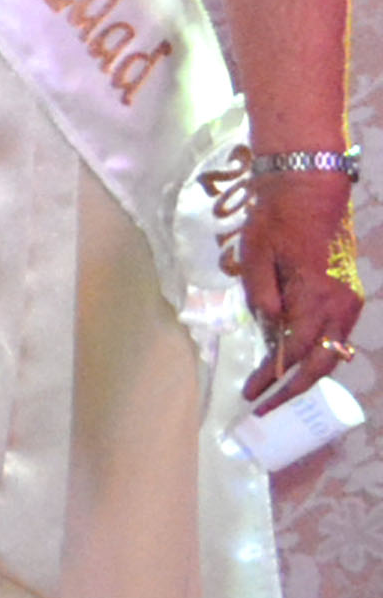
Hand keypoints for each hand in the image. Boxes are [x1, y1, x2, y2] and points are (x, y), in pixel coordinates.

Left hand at [241, 172, 364, 411]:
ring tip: (275, 390)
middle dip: (291, 390)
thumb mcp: (256, 258)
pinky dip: (316, 355)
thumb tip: (269, 334)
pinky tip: (293, 362)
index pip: (292, 352)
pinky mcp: (348, 296)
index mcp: (315, 298)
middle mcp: (340, 306)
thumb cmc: (276, 220)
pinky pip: (335, 337)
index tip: (249, 392)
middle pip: (319, 363)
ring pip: (331, 353)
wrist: (310, 190)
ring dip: (304, 375)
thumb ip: (262, 299)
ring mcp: (349, 302)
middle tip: (263, 407)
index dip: (271, 377)